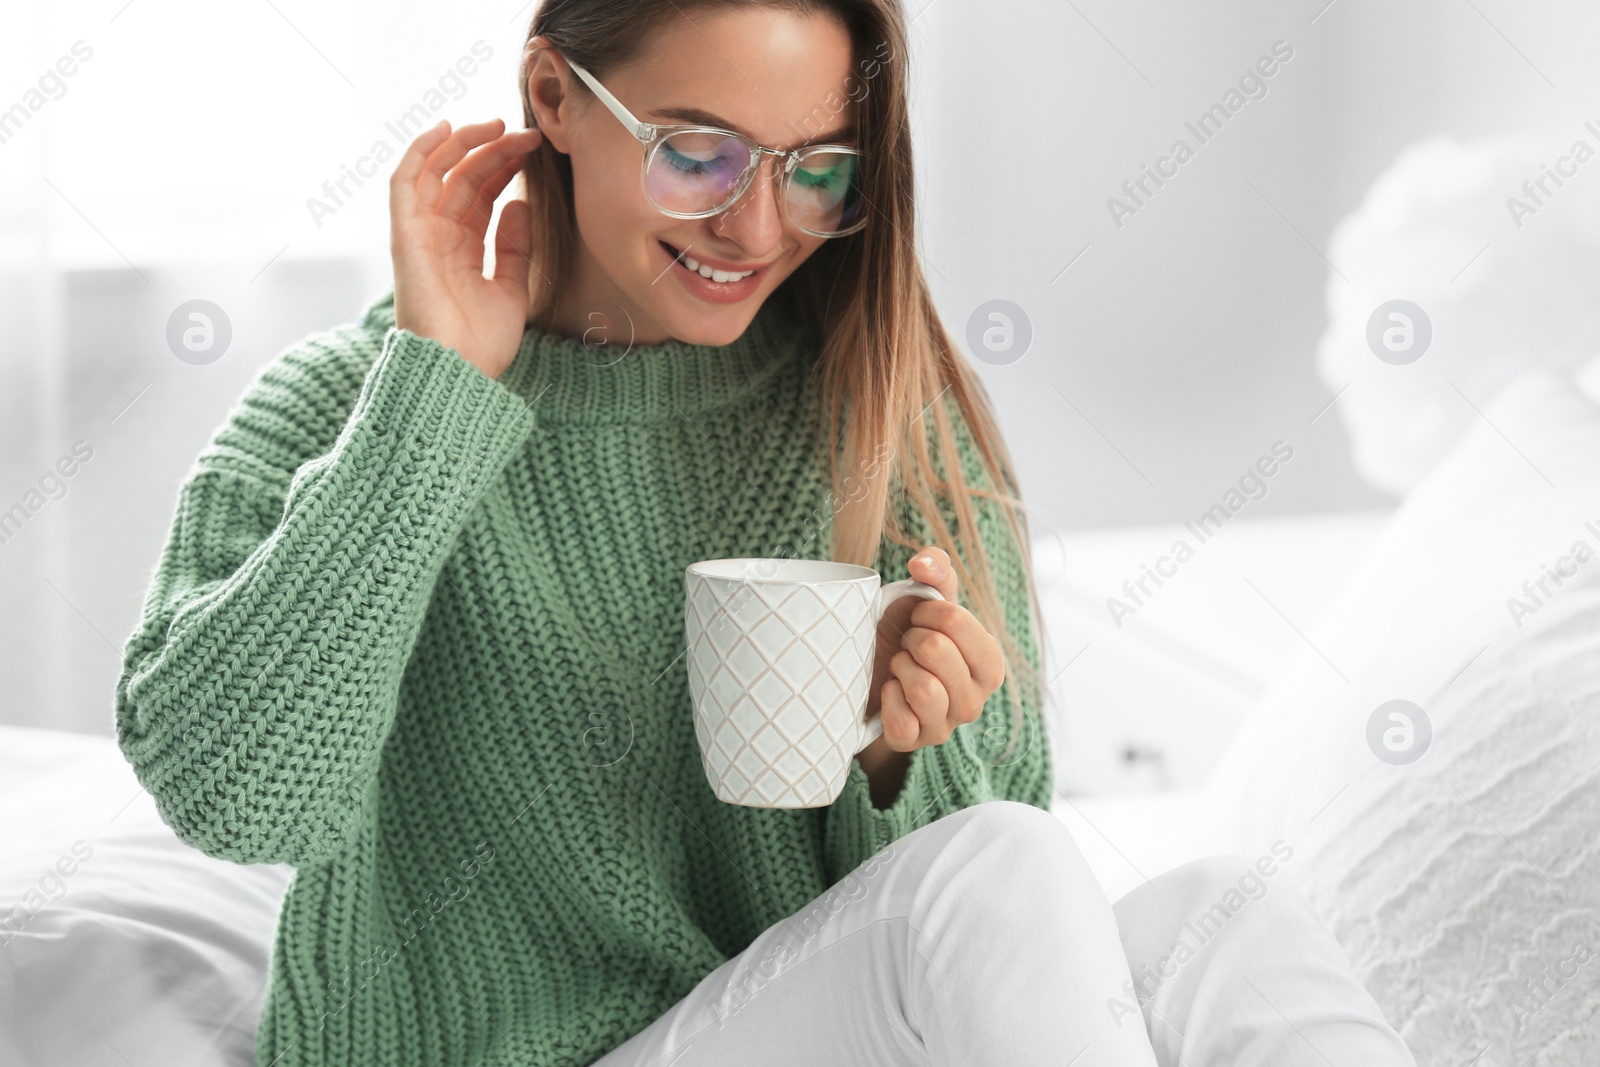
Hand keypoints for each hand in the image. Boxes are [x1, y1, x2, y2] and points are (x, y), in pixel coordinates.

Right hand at [391, 118, 542, 379]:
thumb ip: (515, 248)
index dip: (504, 168)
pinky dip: (421, 153)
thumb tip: (520, 204)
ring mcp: (420, 236)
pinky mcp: (405, 236)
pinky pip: (405, 184)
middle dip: (493, 151)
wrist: (460, 373)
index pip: (480, 195)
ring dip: (464, 144)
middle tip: (525, 133)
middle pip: (462, 179)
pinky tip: (446, 130)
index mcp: (461, 251)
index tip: (533, 151)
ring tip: (497, 125)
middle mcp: (438, 238)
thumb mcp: (513, 289)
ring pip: (436, 173)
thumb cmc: (482, 344)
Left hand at [856, 547, 1006, 798]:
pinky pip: (902, 721)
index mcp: (989, 664)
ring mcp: (946, 727)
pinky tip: (889, 691)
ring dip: (899, 667)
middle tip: (907, 644)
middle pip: (937, 651)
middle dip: (911, 639)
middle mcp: (975, 701)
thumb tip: (922, 564)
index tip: (919, 617)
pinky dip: (887, 698)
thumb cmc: (904, 634)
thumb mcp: (922, 599)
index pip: (958, 622)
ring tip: (899, 666)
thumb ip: (935, 570)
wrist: (869, 673)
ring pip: (923, 689)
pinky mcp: (914, 744)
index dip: (928, 611)